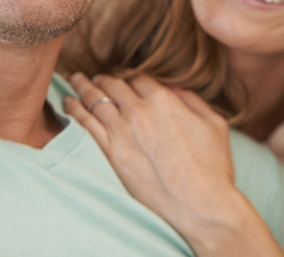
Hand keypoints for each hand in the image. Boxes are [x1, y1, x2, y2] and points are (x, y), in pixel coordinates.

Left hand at [65, 73, 283, 256]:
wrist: (201, 205)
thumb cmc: (213, 167)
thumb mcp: (214, 123)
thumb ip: (191, 99)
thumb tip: (173, 89)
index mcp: (165, 100)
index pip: (139, 79)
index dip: (132, 80)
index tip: (126, 82)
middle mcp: (141, 111)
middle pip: (114, 85)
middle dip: (104, 79)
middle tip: (94, 77)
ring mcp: (123, 132)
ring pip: (96, 100)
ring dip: (83, 87)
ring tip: (76, 80)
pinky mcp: (112, 154)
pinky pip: (86, 125)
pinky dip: (75, 110)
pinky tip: (68, 103)